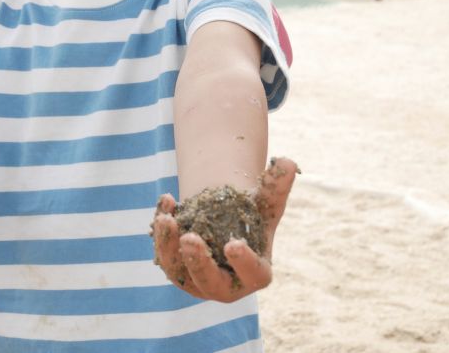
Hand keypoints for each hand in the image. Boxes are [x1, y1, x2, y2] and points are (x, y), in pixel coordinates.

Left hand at [151, 157, 298, 301]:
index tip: (232, 243)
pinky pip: (163, 255)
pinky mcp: (176, 272)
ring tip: (165, 218)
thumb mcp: (263, 202)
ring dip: (168, 245)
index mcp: (256, 274)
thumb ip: (275, 186)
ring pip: (178, 271)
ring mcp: (197, 282)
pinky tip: (166, 203)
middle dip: (198, 262)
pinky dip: (161, 232)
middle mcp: (226, 286)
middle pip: (210, 282)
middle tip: (189, 237)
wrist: (222, 221)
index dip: (244, 261)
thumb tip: (288, 162)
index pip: (253, 273)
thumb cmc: (250, 216)